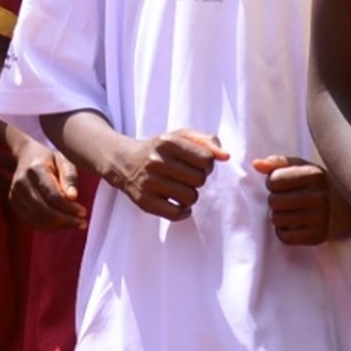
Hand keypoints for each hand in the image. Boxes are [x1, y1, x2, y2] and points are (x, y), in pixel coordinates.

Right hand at [10, 139, 88, 231]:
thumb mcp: (64, 160)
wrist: (26, 155)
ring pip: (37, 219)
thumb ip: (69, 177)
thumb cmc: (50, 159)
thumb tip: (73, 197)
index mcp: (35, 169)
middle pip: (43, 211)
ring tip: (75, 224)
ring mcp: (15, 193)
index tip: (84, 213)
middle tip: (82, 223)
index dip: (69, 208)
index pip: (52, 196)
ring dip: (58, 226)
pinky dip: (49, 226)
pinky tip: (62, 224)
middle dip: (65, 221)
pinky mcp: (14, 202)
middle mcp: (21, 182)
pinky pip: (31, 221)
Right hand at [104, 130, 228, 221]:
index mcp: (167, 141)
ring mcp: (149, 182)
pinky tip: (177, 203)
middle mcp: (156, 161)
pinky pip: (177, 214)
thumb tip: (226, 157)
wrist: (123, 161)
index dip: (206, 163)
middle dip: (198, 179)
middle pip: (200, 179)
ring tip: (179, 188)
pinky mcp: (145, 202)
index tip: (196, 163)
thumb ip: (207, 141)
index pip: (207, 159)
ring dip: (190, 195)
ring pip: (191, 198)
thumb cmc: (159, 149)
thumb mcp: (180, 136)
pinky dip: (183, 211)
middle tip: (186, 176)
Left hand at [252, 155, 344, 245]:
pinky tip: (292, 224)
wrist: (350, 207)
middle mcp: (319, 197)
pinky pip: (285, 237)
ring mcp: (321, 218)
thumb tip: (256, 164)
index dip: (272, 182)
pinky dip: (283, 231)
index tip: (282, 184)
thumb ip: (279, 163)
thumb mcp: (303, 167)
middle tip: (286, 199)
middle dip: (275, 199)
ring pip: (277, 220)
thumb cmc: (320, 184)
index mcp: (314, 175)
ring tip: (290, 211)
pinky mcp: (319, 236)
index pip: (273, 180)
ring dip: (278, 216)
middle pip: (274, 201)